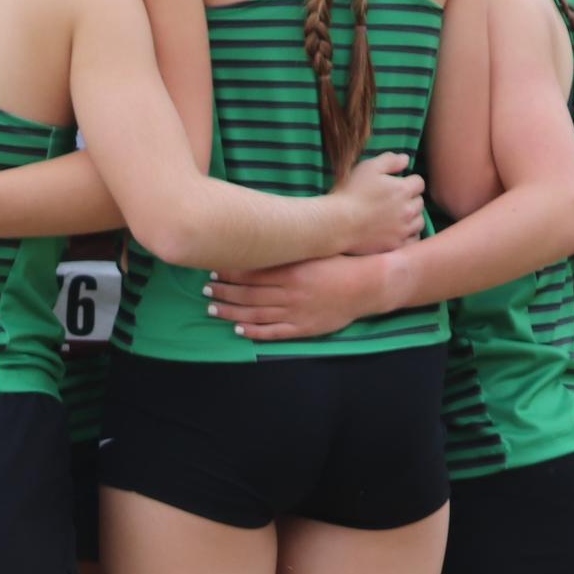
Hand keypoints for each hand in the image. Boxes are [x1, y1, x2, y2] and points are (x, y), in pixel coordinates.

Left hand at [202, 255, 381, 341]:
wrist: (368, 286)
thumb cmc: (339, 263)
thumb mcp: (313, 250)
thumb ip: (288, 248)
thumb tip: (260, 241)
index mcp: (292, 270)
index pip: (252, 272)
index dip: (230, 272)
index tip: (213, 268)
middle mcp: (290, 292)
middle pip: (248, 293)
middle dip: (223, 291)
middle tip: (205, 288)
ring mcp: (296, 312)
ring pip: (255, 313)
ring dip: (231, 311)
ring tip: (212, 308)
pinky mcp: (303, 328)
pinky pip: (273, 332)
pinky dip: (254, 332)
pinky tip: (238, 329)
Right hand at [329, 152, 424, 254]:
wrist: (336, 223)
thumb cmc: (349, 193)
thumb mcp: (367, 167)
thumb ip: (390, 160)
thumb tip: (406, 159)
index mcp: (403, 190)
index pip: (419, 183)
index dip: (408, 182)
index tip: (397, 185)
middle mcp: (407, 210)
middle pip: (420, 202)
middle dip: (410, 199)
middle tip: (393, 201)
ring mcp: (402, 230)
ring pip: (418, 222)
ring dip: (411, 217)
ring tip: (396, 216)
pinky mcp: (395, 245)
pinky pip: (412, 240)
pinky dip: (408, 235)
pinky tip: (397, 232)